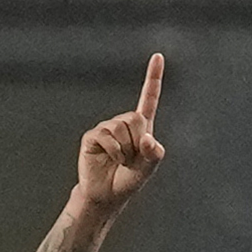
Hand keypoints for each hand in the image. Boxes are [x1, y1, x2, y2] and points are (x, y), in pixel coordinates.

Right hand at [74, 55, 166, 210]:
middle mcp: (123, 123)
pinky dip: (114, 151)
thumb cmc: (128, 180)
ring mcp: (107, 128)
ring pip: (122, 128)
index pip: (149, 98)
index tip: (158, 56)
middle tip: (132, 157)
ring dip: (125, 150)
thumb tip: (147, 139)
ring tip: (120, 161)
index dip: (153, 78)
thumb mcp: (148, 169)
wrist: (106, 194)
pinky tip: (111, 159)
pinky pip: (107, 136)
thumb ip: (155, 154)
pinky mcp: (93, 136)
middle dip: (138, 141)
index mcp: (141, 127)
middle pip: (136, 119)